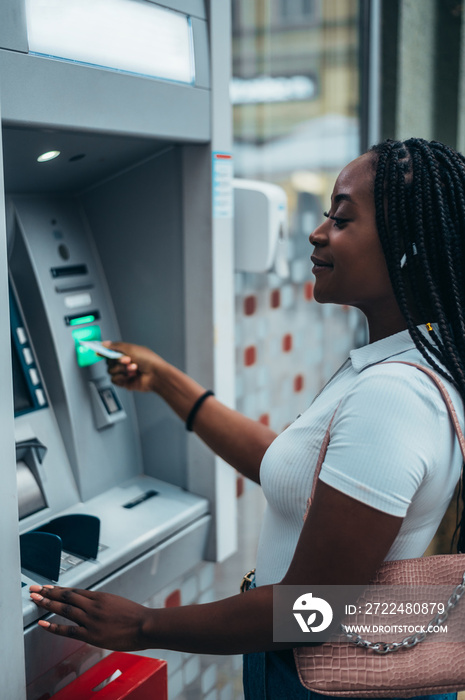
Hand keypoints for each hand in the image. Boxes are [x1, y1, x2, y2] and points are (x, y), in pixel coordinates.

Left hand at [29, 585, 151, 650]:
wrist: (146, 625)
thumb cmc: (136, 616)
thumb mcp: (118, 604)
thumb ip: (103, 605)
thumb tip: (93, 607)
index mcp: (100, 597)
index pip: (74, 591)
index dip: (58, 589)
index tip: (47, 587)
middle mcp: (93, 605)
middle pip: (66, 596)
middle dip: (48, 592)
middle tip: (34, 589)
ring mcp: (91, 619)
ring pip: (65, 608)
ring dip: (47, 604)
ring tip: (35, 600)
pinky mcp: (91, 634)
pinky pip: (69, 629)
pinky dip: (54, 627)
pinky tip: (43, 624)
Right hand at [102, 341, 165, 392]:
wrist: (156, 374)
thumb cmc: (149, 360)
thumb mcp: (131, 348)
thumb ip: (115, 346)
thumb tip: (104, 343)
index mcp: (126, 353)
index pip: (111, 352)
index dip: (104, 352)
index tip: (98, 351)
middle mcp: (124, 363)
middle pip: (109, 362)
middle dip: (118, 361)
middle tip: (128, 360)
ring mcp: (124, 373)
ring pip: (111, 371)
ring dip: (122, 369)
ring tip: (134, 368)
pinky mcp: (124, 382)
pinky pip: (114, 380)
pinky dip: (122, 377)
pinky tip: (131, 376)